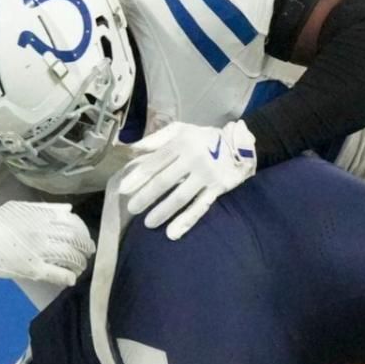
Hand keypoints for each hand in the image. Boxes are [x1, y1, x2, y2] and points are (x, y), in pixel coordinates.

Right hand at [0, 201, 94, 285]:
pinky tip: (70, 279)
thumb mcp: (21, 208)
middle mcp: (44, 232)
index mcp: (42, 217)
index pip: (73, 223)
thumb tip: (69, 210)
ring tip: (79, 267)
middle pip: (76, 240)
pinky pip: (57, 273)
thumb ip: (45, 208)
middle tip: (87, 254)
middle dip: (86, 248)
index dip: (83, 232)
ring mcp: (39, 251)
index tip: (85, 238)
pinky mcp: (33, 269)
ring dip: (79, 263)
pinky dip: (68, 277)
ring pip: (70, 257)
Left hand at [118, 121, 256, 239]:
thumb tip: (132, 149)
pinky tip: (173, 233)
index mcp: (181, 143)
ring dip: (162, 211)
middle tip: (132, 209)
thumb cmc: (204, 137)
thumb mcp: (180, 130)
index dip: (138, 176)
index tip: (124, 189)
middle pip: (165, 181)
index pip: (155, 162)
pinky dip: (186, 221)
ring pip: (181, 197)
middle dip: (146, 196)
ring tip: (148, 223)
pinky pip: (200, 207)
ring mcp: (206, 175)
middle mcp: (193, 159)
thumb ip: (156, 139)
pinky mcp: (218, 188)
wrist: (240, 142)